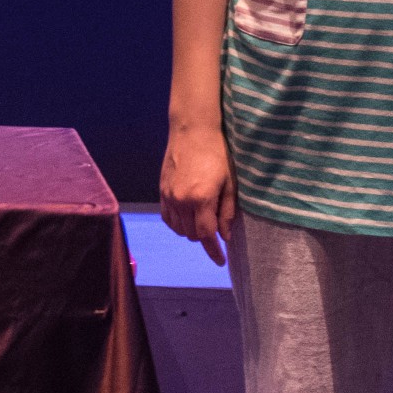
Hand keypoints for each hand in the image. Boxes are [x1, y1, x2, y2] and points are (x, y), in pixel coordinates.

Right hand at [160, 123, 236, 265]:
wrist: (192, 131)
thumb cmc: (217, 154)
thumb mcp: (230, 183)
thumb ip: (227, 212)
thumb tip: (225, 235)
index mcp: (201, 199)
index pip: (206, 235)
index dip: (214, 250)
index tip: (221, 261)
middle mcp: (181, 200)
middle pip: (191, 234)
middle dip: (205, 238)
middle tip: (217, 230)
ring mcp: (168, 195)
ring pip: (178, 228)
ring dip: (191, 231)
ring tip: (203, 222)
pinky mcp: (162, 190)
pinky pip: (167, 217)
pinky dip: (177, 223)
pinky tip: (187, 217)